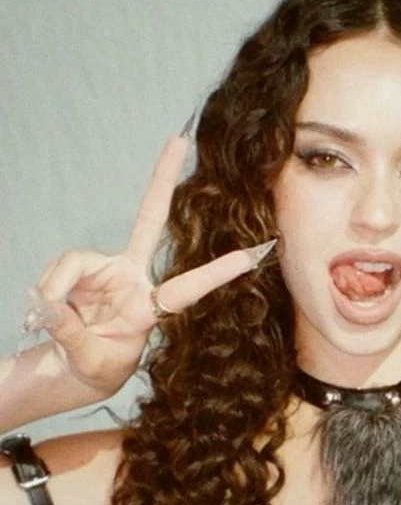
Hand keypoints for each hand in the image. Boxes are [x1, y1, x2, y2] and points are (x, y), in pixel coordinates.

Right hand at [26, 136, 273, 398]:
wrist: (77, 363)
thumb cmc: (96, 364)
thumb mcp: (89, 359)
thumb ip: (71, 333)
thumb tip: (50, 305)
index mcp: (150, 308)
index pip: (188, 288)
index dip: (217, 274)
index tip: (251, 256)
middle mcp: (133, 278)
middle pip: (149, 219)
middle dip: (160, 180)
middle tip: (177, 140)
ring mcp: (107, 269)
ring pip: (74, 262)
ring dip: (56, 289)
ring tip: (50, 318)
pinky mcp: (82, 268)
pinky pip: (59, 269)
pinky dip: (46, 289)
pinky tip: (46, 308)